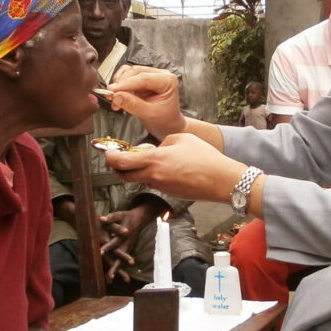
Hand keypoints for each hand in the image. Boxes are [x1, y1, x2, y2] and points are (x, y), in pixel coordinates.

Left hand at [99, 202, 158, 281]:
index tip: (100, 252)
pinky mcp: (127, 250)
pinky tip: (111, 276)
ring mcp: (128, 248)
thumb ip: (111, 218)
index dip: (108, 247)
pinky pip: (121, 261)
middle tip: (110, 276)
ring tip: (109, 280)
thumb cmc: (127, 216)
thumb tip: (101, 219)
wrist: (140, 219)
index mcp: (123, 236)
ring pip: (121, 261)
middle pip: (119, 257)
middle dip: (115, 267)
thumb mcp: (119, 215)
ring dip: (116, 270)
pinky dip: (117, 268)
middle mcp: (126, 244)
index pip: (114, 243)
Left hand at [105, 133, 244, 202]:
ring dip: (136, 171)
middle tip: (120, 158)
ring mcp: (161, 187)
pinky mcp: (170, 193)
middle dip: (118, 167)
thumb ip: (163, 142)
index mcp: (154, 160)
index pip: (121, 162)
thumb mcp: (182, 138)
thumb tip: (156, 148)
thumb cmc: (205, 157)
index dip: (110, 158)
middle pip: (125, 176)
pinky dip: (153, 176)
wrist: (221, 180)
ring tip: (146, 160)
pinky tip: (165, 168)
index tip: (109, 152)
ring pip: (140, 180)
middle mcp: (154, 176)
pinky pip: (154, 183)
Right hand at [109, 65, 185, 138]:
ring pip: (130, 73)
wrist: (166, 126)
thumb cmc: (164, 120)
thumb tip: (117, 96)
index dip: (126, 83)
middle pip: (135, 72)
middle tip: (110, 94)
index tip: (112, 90)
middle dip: (121, 83)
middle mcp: (160, 75)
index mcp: (167, 81)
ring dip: (119, 84)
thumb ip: (133, 104)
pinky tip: (117, 97)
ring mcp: (151, 76)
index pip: (144, 78)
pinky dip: (120, 86)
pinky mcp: (142, 80)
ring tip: (113, 98)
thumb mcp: (149, 114)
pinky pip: (127, 78)